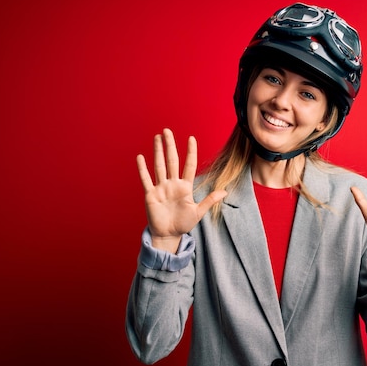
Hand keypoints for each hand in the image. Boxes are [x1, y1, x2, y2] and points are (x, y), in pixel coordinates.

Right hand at [137, 129, 226, 251]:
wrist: (169, 235)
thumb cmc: (184, 223)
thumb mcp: (199, 212)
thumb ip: (210, 200)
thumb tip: (225, 191)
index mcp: (185, 187)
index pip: (189, 165)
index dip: (190, 152)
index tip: (191, 139)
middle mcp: (173, 184)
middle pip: (172, 161)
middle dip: (170, 146)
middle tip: (167, 130)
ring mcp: (161, 188)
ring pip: (159, 166)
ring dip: (157, 152)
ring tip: (157, 137)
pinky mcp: (151, 195)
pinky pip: (146, 179)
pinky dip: (143, 169)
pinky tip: (141, 157)